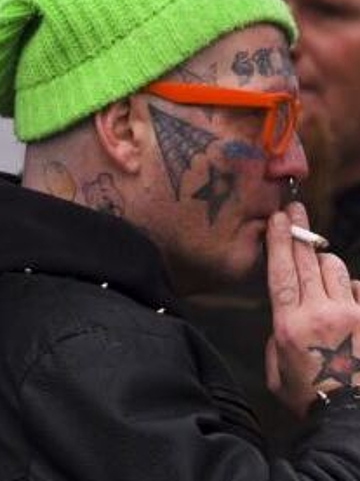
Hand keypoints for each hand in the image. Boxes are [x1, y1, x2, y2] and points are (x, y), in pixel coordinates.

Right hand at [265, 201, 359, 416]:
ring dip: (323, 261)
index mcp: (290, 324)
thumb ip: (277, 339)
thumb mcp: (276, 372)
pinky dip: (348, 286)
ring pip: (334, 268)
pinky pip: (357, 287)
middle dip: (298, 231)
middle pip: (306, 261)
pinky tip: (343, 295)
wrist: (353, 419)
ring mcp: (350, 314)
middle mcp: (320, 313)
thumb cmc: (310, 398)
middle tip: (294, 209)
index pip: (281, 272)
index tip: (276, 218)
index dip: (278, 241)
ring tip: (317, 260)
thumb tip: (288, 319)